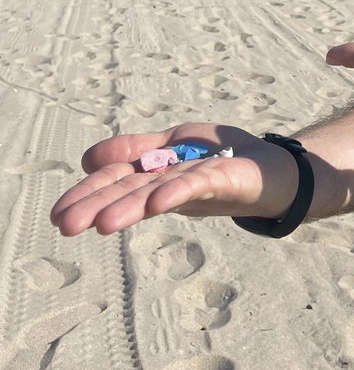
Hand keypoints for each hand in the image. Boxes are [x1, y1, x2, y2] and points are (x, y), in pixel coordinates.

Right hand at [50, 123, 299, 236]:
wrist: (278, 169)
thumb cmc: (226, 156)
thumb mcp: (176, 144)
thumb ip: (136, 149)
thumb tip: (89, 159)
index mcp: (159, 171)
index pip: (118, 180)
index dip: (89, 193)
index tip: (58, 215)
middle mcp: (175, 181)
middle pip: (133, 191)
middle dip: (98, 205)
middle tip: (65, 225)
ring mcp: (200, 182)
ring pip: (159, 192)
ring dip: (130, 207)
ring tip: (99, 224)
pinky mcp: (227, 178)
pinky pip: (198, 183)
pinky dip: (177, 191)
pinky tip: (156, 201)